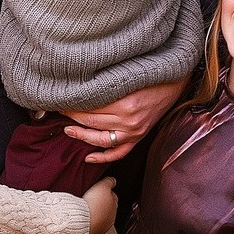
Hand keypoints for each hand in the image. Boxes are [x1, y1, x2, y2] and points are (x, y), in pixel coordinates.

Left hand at [64, 78, 187, 163]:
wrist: (173, 83)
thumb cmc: (149, 76)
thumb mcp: (127, 76)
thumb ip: (106, 85)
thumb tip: (81, 86)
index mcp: (125, 103)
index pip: (90, 107)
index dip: (73, 104)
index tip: (61, 99)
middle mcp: (128, 120)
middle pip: (92, 122)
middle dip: (73, 117)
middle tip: (59, 111)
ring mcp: (134, 132)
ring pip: (101, 140)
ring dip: (82, 136)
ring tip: (68, 130)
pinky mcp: (138, 138)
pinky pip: (118, 153)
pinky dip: (103, 157)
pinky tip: (88, 157)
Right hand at [80, 176, 117, 233]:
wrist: (82, 221)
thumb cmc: (92, 204)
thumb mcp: (102, 186)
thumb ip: (109, 182)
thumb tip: (113, 180)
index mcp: (113, 206)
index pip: (113, 197)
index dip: (107, 192)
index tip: (102, 191)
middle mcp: (110, 218)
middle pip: (108, 209)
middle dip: (103, 205)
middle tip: (94, 201)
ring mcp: (102, 228)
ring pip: (101, 220)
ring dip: (96, 216)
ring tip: (88, 211)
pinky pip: (93, 229)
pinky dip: (90, 225)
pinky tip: (85, 222)